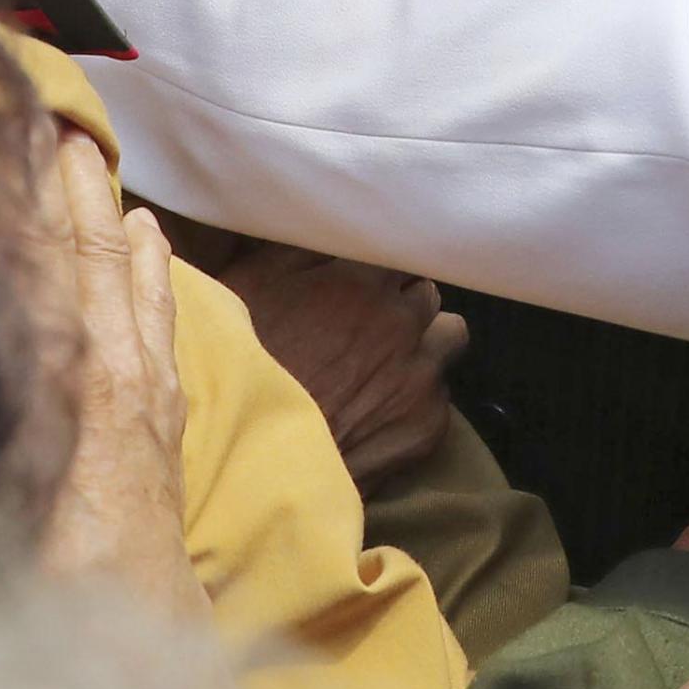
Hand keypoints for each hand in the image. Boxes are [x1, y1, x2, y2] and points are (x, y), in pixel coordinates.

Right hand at [26, 128, 203, 619]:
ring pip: (137, 289)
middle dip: (81, 195)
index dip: (42, 206)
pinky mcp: (163, 425)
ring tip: (108, 173)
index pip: (60, 272)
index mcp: (80, 386)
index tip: (21, 141)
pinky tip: (152, 247)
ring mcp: (150, 400)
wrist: (145, 641)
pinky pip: (160, 327)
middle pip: (99, 264)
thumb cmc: (58, 583)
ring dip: (121, 227)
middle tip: (62, 129)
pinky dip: (155, 279)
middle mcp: (121, 380)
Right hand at [203, 241, 462, 486]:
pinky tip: (380, 411)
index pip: (400, 250)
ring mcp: (421, 375)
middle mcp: (402, 321)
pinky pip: (441, 395)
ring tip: (387, 364)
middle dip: (402, 303)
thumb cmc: (241, 369)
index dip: (380, 267)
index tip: (365, 279)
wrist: (253, 462)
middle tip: (369, 324)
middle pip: (425, 292)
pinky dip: (417, 398)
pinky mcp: (429, 425)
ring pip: (447, 337)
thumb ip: (299, 249)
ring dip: (424, 344)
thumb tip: (327, 226)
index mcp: (361, 281)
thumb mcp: (250, 287)